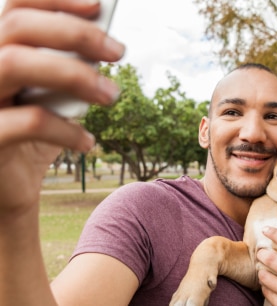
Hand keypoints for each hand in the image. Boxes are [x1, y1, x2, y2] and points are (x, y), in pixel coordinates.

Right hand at [0, 0, 123, 214]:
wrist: (9, 188)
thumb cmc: (32, 137)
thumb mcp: (51, 99)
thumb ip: (66, 71)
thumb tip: (102, 47)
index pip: (15, 7)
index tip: (99, 5)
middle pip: (16, 26)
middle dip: (75, 33)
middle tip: (118, 51)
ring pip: (13, 64)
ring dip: (74, 75)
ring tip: (111, 95)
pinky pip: (27, 122)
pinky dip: (66, 129)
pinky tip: (88, 142)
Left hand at [256, 227, 276, 305]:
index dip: (275, 233)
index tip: (265, 229)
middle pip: (271, 259)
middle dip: (262, 254)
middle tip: (261, 253)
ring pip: (264, 275)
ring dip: (261, 271)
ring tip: (264, 269)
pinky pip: (265, 291)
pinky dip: (265, 286)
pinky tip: (271, 284)